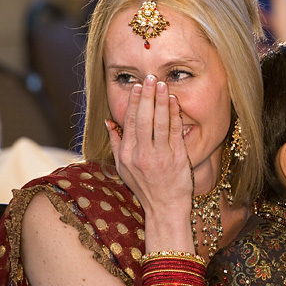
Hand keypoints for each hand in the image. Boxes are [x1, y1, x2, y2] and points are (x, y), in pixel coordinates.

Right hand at [106, 76, 193, 248]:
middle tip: (150, 77)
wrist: (165, 208)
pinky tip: (174, 102)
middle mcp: (142, 155)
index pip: (130, 122)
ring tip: (162, 84)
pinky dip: (174, 115)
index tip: (138, 86)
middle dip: (147, 96)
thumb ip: (116, 143)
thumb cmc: (145, 187)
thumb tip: (108, 121)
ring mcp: (160, 157)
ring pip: (160, 123)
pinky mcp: (177, 159)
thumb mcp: (123, 168)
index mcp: (127, 155)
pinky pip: (175, 132)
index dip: (134, 103)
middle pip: (144, 119)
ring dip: (161, 101)